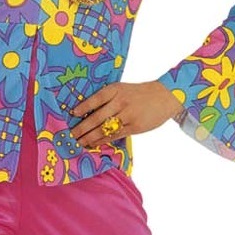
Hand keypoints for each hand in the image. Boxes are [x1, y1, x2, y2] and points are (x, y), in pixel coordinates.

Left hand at [69, 80, 185, 147]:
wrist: (164, 96)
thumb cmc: (139, 93)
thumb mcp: (123, 90)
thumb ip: (108, 98)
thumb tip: (87, 112)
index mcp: (116, 90)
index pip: (96, 99)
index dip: (83, 107)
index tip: (72, 114)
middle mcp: (120, 102)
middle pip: (97, 117)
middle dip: (82, 128)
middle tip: (70, 135)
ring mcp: (127, 115)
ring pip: (104, 129)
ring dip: (90, 137)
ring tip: (78, 143)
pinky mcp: (134, 127)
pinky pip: (115, 136)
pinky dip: (103, 141)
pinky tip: (94, 144)